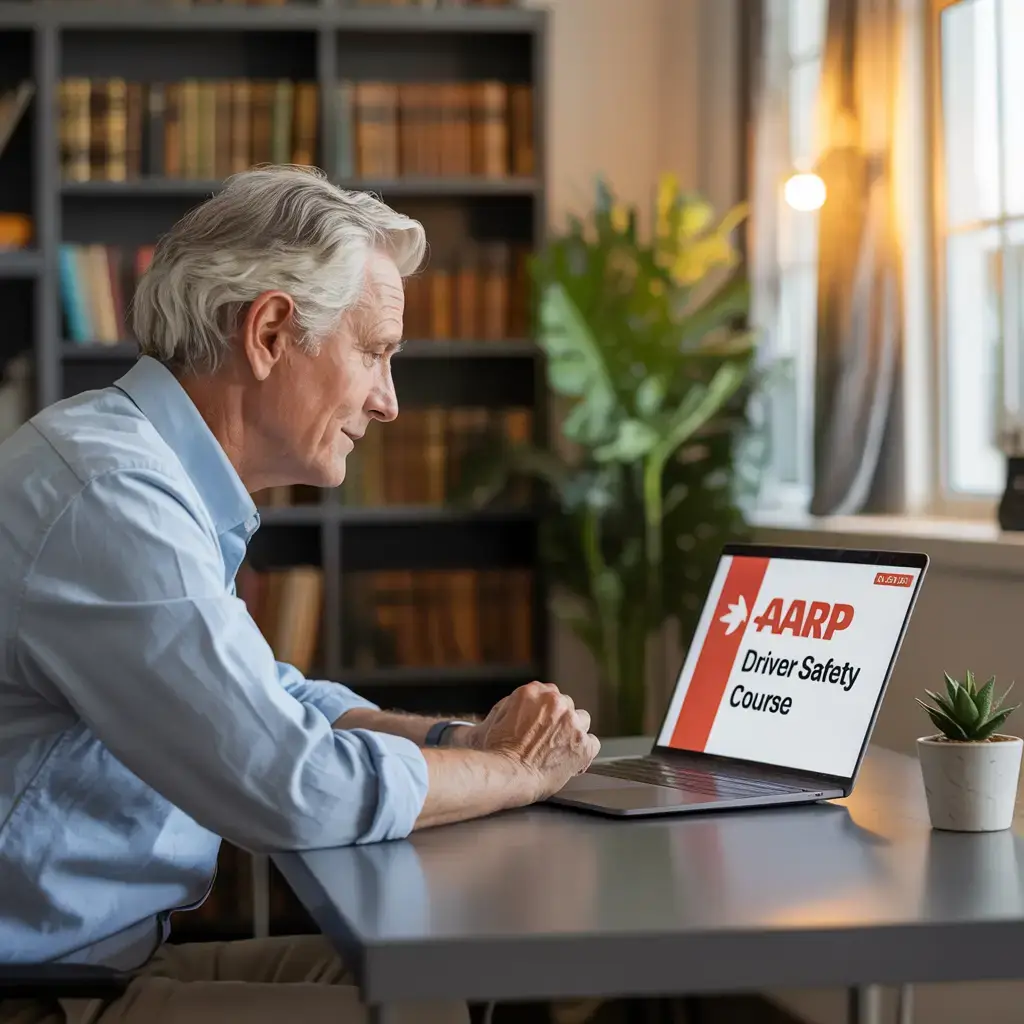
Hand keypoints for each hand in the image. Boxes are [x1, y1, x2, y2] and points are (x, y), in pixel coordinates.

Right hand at [468, 681, 599, 799]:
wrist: (505, 774)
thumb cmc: (495, 751)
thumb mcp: (496, 716)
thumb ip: (515, 705)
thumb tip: (523, 705)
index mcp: (533, 692)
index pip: (549, 694)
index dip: (546, 711)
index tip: (543, 723)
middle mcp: (555, 702)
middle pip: (566, 705)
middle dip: (559, 720)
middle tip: (548, 739)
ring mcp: (571, 722)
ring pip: (582, 720)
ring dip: (574, 732)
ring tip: (561, 749)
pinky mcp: (582, 744)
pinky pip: (593, 743)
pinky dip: (584, 752)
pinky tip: (572, 761)